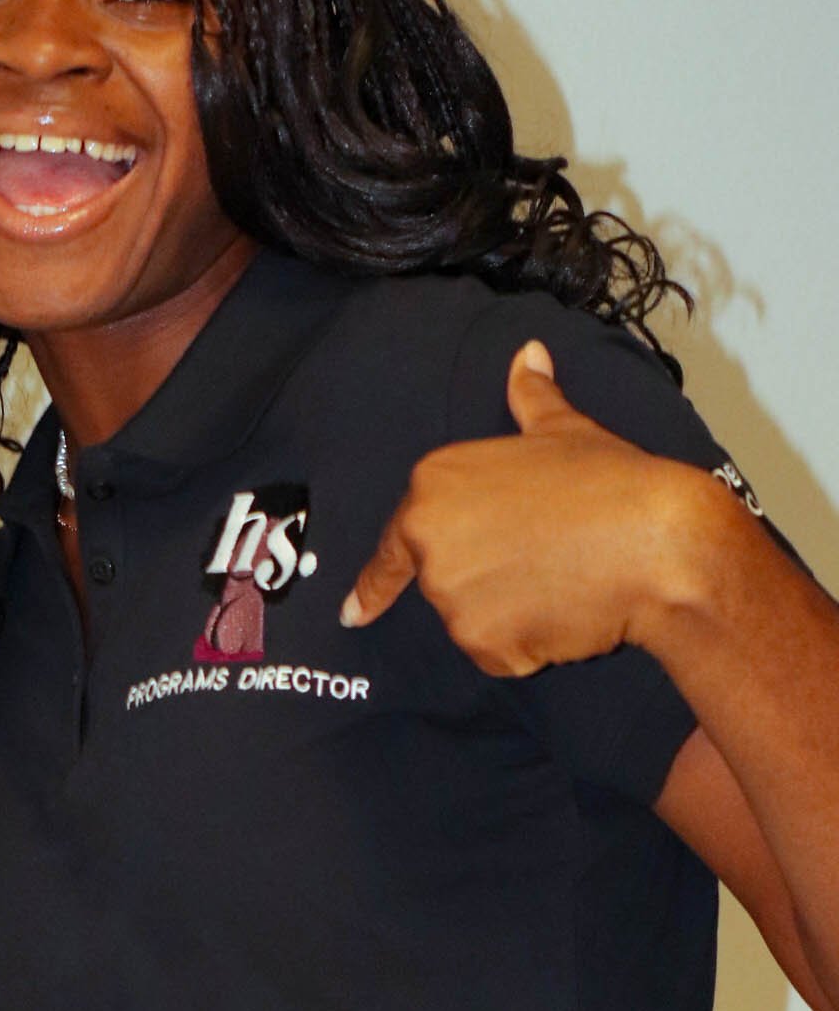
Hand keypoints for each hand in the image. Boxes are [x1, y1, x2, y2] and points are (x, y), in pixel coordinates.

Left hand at [339, 342, 712, 676]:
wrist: (657, 543)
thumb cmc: (613, 482)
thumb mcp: (565, 431)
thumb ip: (531, 398)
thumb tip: (528, 354)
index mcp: (433, 485)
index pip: (393, 545)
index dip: (376, 584)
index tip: (353, 613)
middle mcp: (428, 541)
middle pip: (446, 583)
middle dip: (489, 581)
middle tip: (545, 559)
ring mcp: (450, 595)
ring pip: (473, 622)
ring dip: (511, 616)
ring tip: (562, 580)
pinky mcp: (481, 642)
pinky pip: (499, 656)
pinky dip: (529, 649)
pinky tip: (565, 614)